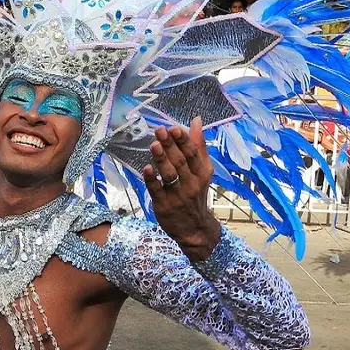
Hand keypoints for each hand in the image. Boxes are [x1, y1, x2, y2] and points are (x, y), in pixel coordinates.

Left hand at [142, 117, 220, 261]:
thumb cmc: (196, 194)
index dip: (183, 140)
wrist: (194, 228)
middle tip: (159, 130)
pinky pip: (157, 190)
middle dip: (170, 145)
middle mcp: (191, 184)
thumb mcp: (203, 171)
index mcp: (202, 173)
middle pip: (180, 162)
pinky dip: (152, 179)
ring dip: (161, 160)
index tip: (174, 128)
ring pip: (169, 175)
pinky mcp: (164, 205)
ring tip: (154, 145)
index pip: (193, 154)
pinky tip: (146, 168)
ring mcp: (177, 195)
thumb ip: (198, 146)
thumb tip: (196, 121)